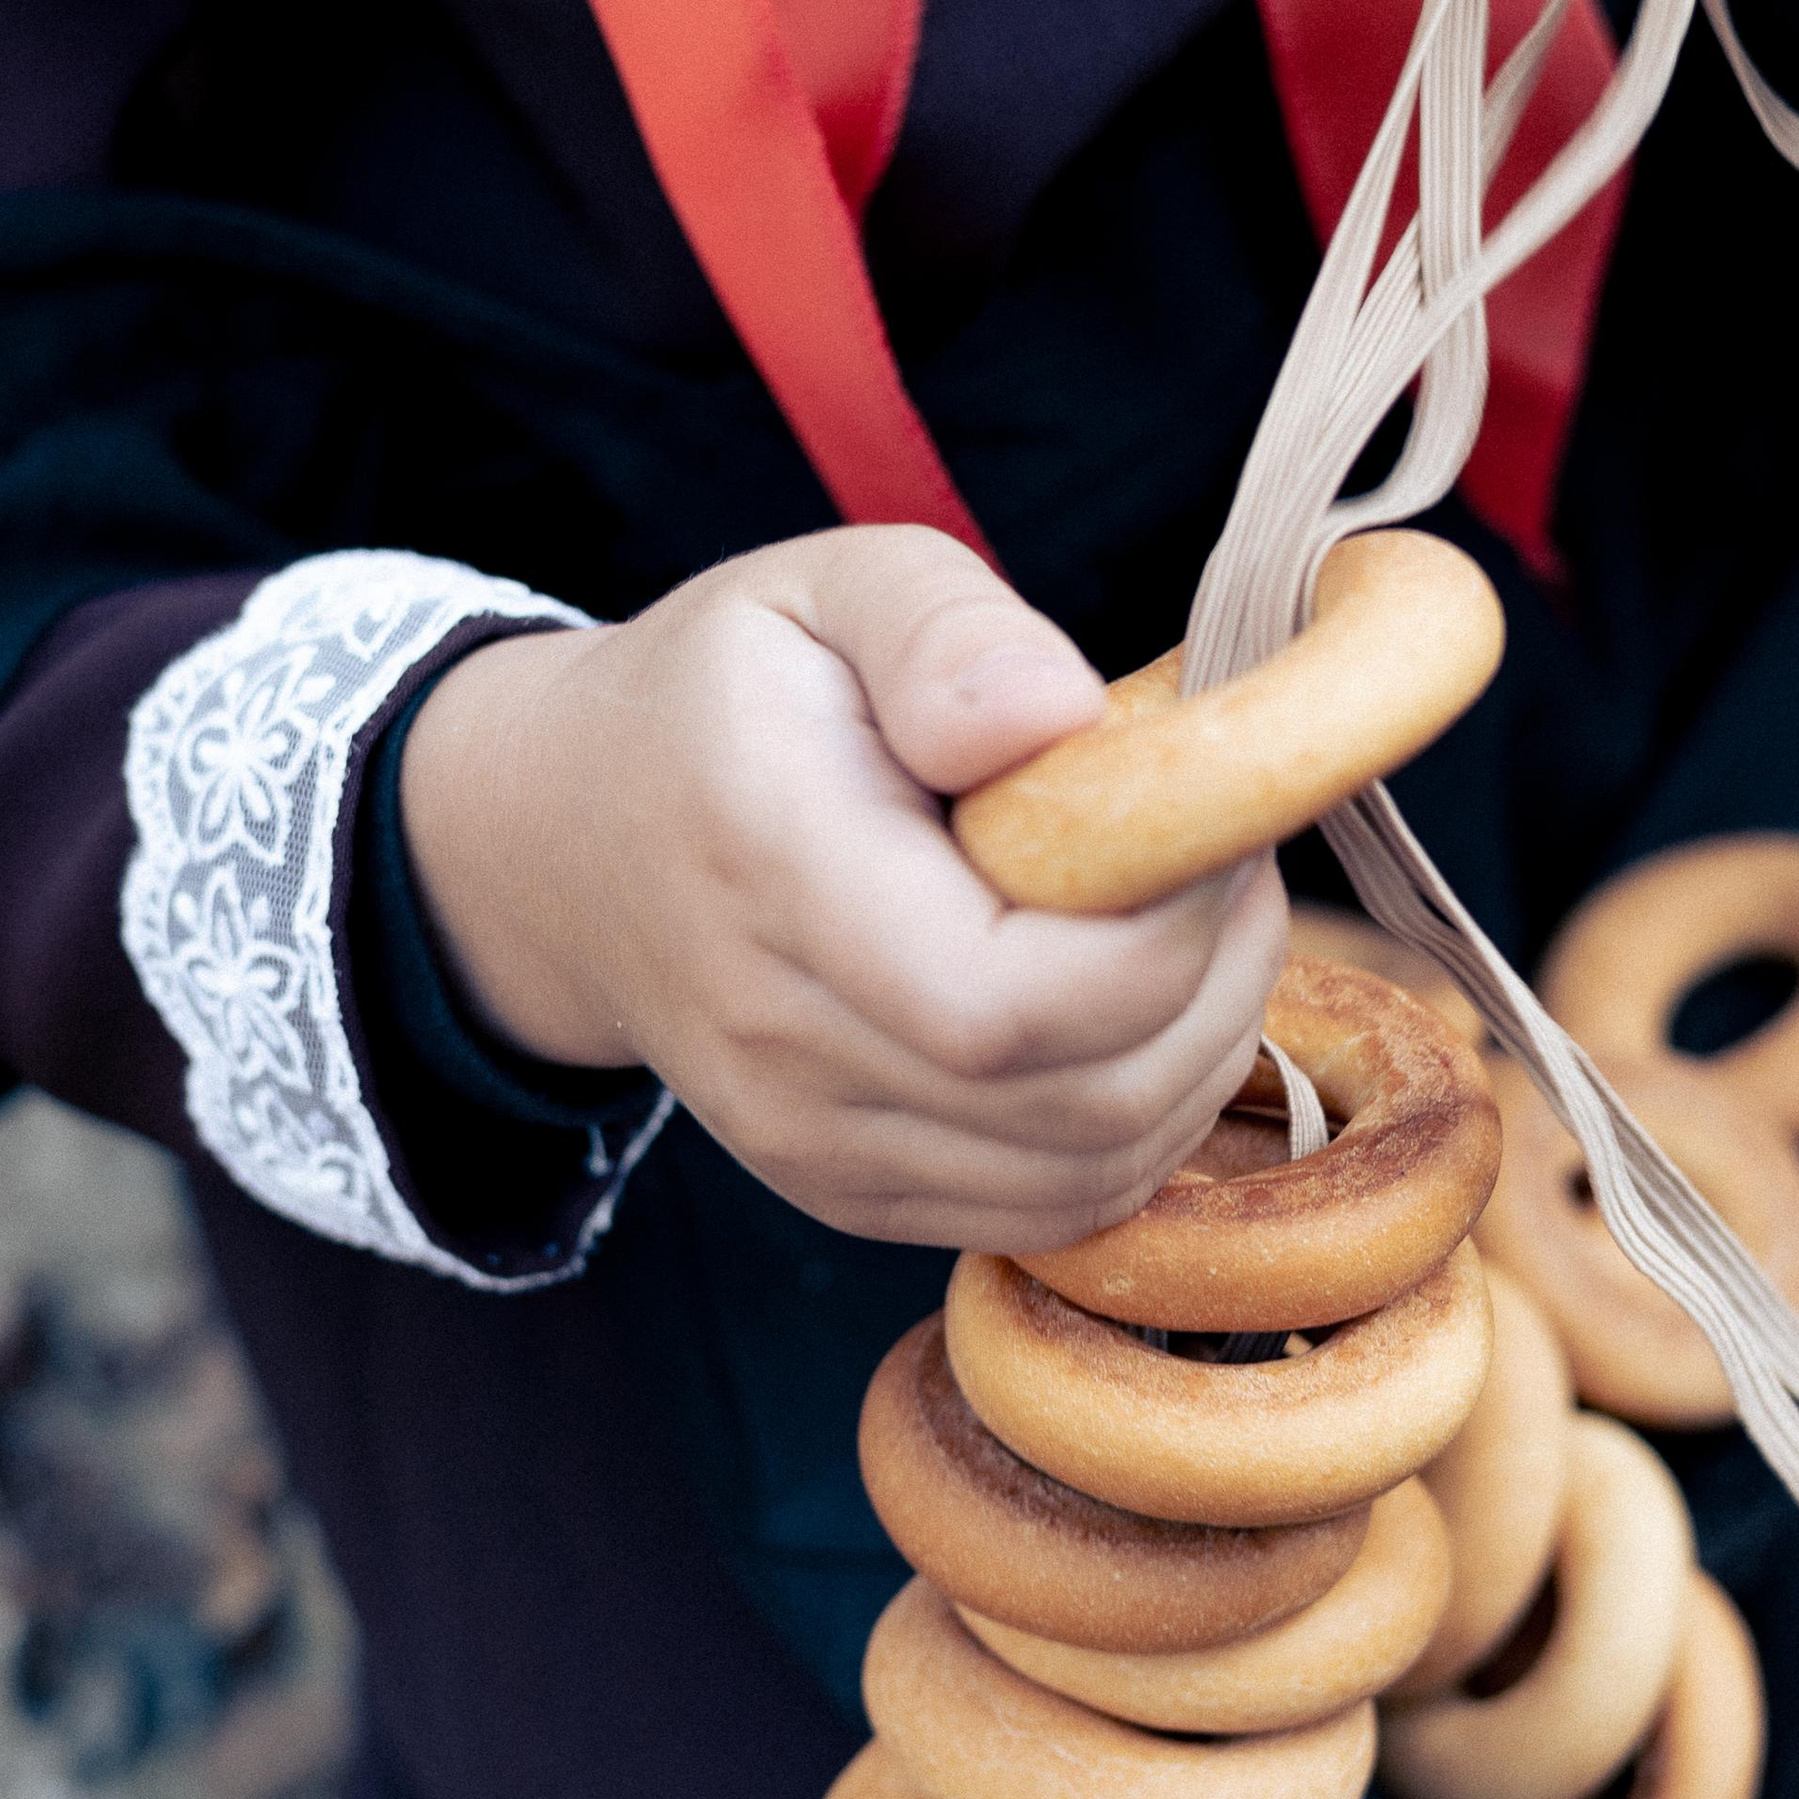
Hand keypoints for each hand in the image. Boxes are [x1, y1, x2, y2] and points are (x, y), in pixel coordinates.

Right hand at [398, 529, 1287, 1248]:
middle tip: (1230, 861)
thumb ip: (947, 633)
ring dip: (1198, 1055)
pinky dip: (1144, 1124)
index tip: (1206, 818)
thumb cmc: (732, 697)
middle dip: (1215, 983)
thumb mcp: (827, 589)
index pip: (1011, 997)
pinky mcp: (850, 1196)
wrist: (569, 846)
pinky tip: (1140, 1012)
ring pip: (1093, 1172)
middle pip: (1083, 1099)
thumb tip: (1061, 714)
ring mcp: (809, 1146)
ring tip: (1192, 926)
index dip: (1167, 933)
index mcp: (772, 875)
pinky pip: (1058, 1208)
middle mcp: (778, 1046)